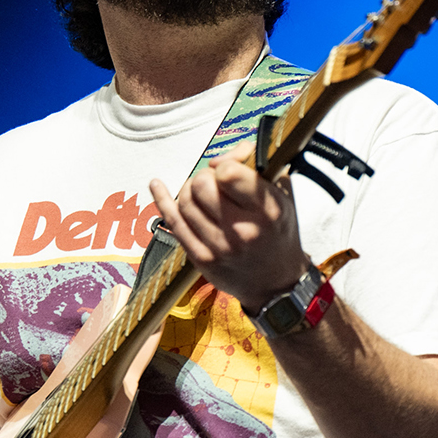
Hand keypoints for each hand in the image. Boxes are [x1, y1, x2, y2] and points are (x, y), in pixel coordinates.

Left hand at [150, 147, 311, 310]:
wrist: (276, 282)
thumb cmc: (277, 232)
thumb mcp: (281, 196)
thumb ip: (256, 167)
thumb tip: (223, 154)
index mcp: (267, 211)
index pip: (228, 174)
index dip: (224, 164)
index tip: (228, 169)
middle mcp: (242, 230)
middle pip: (202, 184)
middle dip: (206, 177)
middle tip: (215, 185)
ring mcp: (219, 246)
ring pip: (185, 201)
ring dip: (190, 190)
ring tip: (203, 194)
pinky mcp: (201, 258)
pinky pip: (174, 222)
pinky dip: (163, 199)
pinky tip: (157, 185)